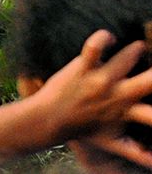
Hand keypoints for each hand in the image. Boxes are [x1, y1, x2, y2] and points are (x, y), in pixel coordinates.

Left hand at [32, 30, 151, 156]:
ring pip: (127, 57)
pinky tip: (110, 37)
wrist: (48, 120)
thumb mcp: (113, 143)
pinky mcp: (82, 67)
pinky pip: (94, 47)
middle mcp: (117, 94)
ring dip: (137, 50)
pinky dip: (103, 38)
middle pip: (149, 81)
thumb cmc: (83, 129)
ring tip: (140, 48)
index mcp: (126, 111)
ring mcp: (99, 79)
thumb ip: (137, 153)